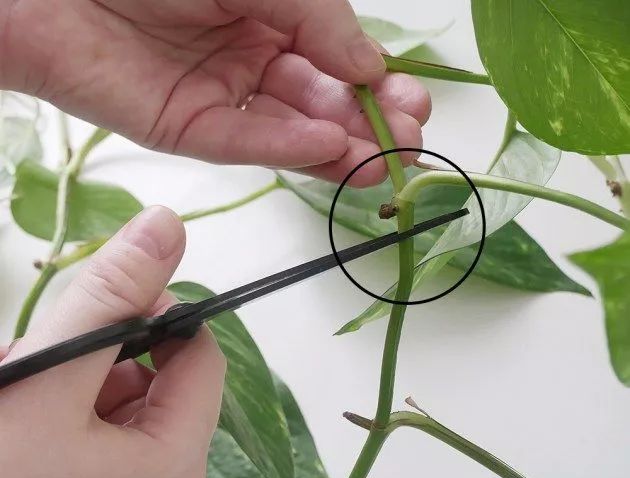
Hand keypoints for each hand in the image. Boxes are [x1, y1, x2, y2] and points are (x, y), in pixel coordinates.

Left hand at [0, 0, 429, 185]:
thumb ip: (318, 20)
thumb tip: (370, 66)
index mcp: (273, 14)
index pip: (337, 60)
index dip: (376, 84)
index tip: (413, 106)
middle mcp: (253, 58)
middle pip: (321, 102)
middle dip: (367, 126)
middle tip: (407, 147)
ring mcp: (224, 98)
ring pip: (291, 131)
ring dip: (339, 149)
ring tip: (381, 164)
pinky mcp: (191, 130)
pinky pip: (247, 141)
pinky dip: (289, 147)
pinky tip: (328, 149)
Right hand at [0, 207, 224, 477]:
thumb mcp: (47, 372)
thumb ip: (111, 296)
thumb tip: (168, 223)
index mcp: (174, 470)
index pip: (201, 361)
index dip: (162, 316)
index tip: (108, 298)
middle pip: (159, 389)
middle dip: (104, 353)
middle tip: (40, 352)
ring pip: (123, 415)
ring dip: (75, 383)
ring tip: (18, 381)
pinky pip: (99, 450)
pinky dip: (63, 418)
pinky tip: (19, 417)